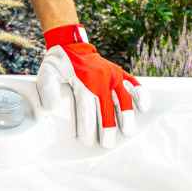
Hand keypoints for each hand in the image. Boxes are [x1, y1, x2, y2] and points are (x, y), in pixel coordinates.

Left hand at [36, 24, 149, 148]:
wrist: (71, 46)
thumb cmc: (58, 65)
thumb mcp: (46, 74)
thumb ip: (47, 90)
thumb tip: (52, 108)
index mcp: (83, 81)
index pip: (87, 108)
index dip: (87, 126)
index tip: (87, 141)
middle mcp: (101, 78)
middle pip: (108, 107)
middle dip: (109, 128)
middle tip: (108, 144)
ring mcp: (113, 75)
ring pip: (124, 98)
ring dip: (127, 116)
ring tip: (128, 132)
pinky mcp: (120, 73)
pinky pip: (134, 83)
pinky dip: (141, 95)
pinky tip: (145, 108)